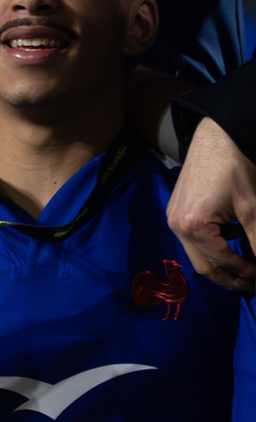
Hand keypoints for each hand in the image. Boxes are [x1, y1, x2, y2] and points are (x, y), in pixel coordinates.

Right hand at [167, 117, 255, 292]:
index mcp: (194, 227)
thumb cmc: (235, 168)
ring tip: (244, 264)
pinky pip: (192, 237)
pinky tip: (231, 239)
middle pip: (202, 266)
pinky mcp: (175, 210)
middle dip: (227, 278)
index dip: (244, 273)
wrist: (216, 136)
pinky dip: (212, 244)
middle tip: (250, 285)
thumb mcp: (253, 208)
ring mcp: (173, 218)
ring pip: (196, 253)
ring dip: (220, 262)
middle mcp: (177, 227)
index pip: (221, 261)